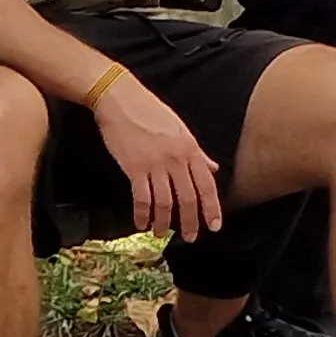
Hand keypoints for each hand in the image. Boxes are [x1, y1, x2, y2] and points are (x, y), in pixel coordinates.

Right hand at [91, 80, 224, 241]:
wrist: (120, 98)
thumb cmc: (150, 111)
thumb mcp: (180, 129)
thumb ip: (198, 152)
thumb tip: (213, 168)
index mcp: (190, 148)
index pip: (207, 185)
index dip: (212, 208)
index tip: (214, 226)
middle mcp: (176, 158)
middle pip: (188, 198)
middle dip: (190, 222)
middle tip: (190, 237)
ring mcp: (155, 164)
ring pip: (165, 202)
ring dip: (164, 222)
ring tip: (161, 233)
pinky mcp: (134, 167)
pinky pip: (142, 198)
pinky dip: (142, 215)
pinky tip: (141, 224)